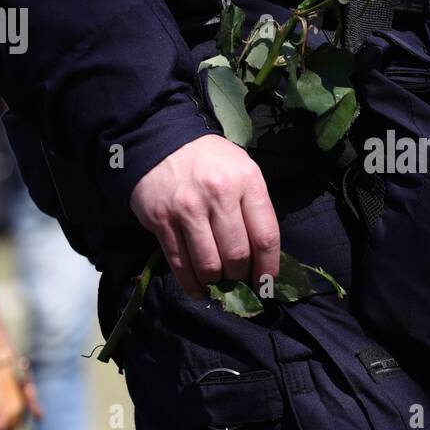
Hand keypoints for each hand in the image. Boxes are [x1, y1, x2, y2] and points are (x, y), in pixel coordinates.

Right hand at [129, 134, 279, 296]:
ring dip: (216, 283)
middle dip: (241, 278)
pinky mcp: (161, 220)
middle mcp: (218, 194)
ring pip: (208, 265)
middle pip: (237, 256)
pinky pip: (179, 263)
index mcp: (246, 182)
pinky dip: (191, 284)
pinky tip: (199, 289)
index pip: (265, 237)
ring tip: (219, 284)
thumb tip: (263, 258)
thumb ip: (254, 209)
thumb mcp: (243, 171)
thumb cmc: (211, 161)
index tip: (266, 283)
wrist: (162, 141)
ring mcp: (187, 209)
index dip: (268, 268)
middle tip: (240, 283)